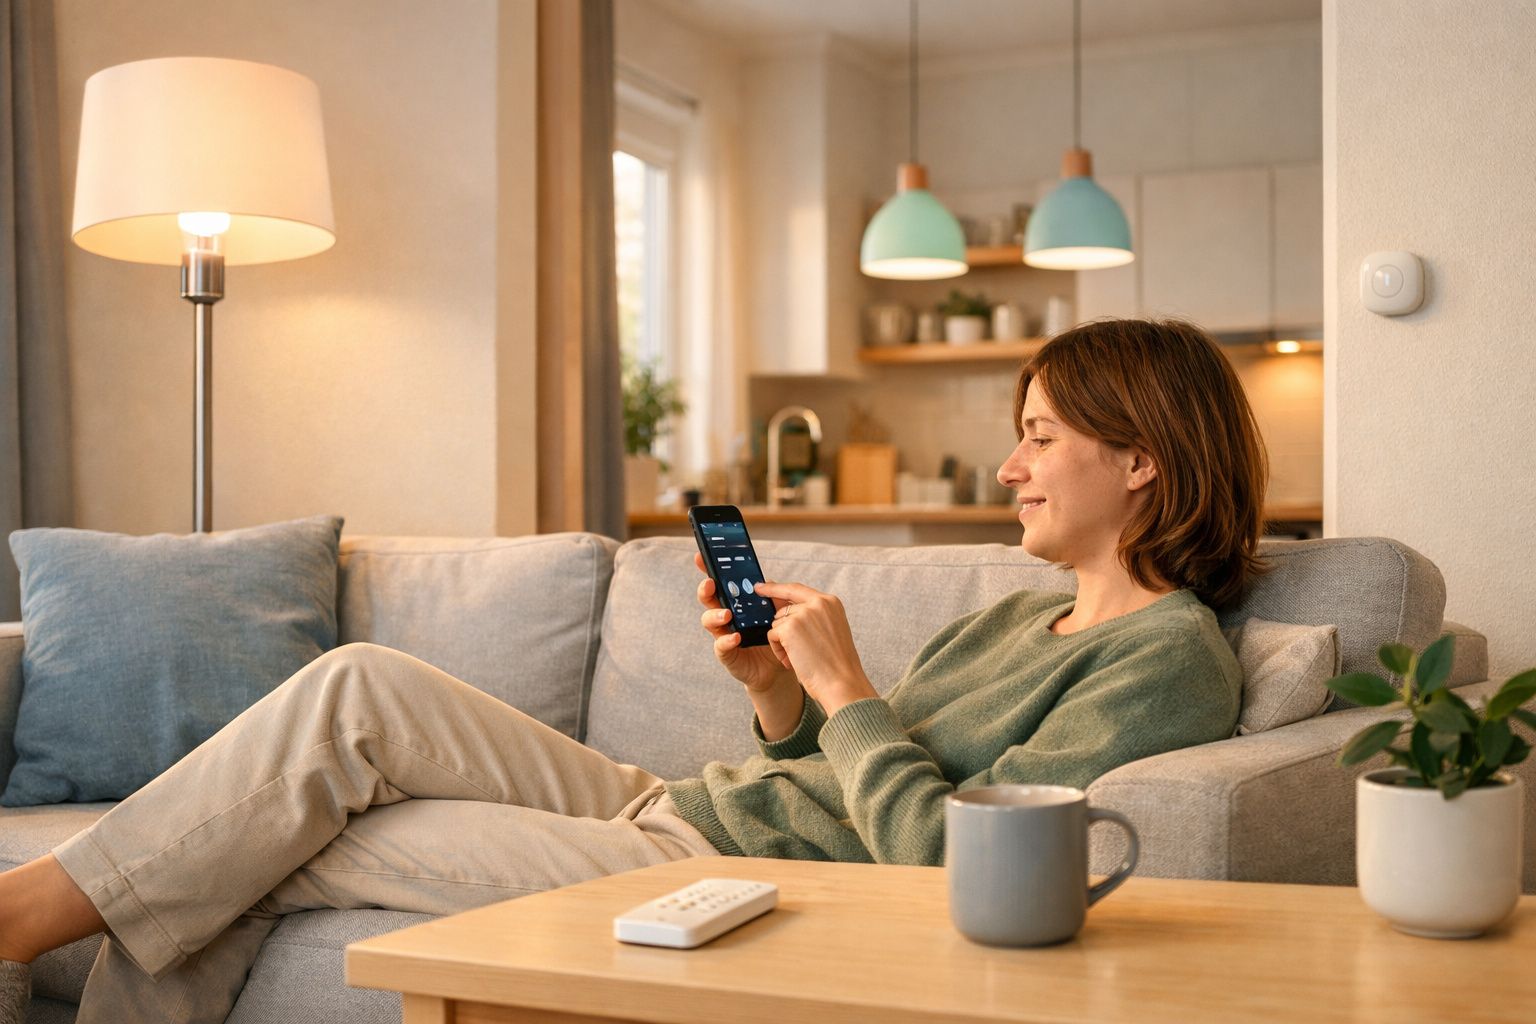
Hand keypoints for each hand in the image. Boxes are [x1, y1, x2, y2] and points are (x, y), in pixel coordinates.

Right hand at [694, 553, 797, 693]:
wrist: (781, 664)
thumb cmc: (776, 633)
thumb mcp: (779, 611)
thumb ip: (772, 597)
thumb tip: (765, 582)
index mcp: (736, 601)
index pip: (719, 582)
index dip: (708, 569)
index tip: (700, 557)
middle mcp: (725, 615)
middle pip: (708, 599)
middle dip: (705, 589)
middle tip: (710, 584)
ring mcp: (724, 634)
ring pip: (709, 621)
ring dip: (715, 615)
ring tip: (726, 614)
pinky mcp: (727, 654)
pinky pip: (721, 646)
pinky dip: (726, 641)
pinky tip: (735, 637)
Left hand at [752, 581, 878, 713]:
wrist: (842, 683)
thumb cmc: (837, 664)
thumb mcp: (831, 631)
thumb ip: (814, 616)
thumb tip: (785, 610)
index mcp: (830, 602)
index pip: (797, 589)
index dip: (777, 588)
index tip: (761, 587)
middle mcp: (818, 603)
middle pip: (784, 609)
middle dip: (784, 630)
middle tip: (797, 651)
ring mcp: (804, 613)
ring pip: (777, 623)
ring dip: (782, 642)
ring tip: (800, 658)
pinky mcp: (790, 627)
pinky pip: (772, 634)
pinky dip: (778, 650)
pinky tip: (792, 660)